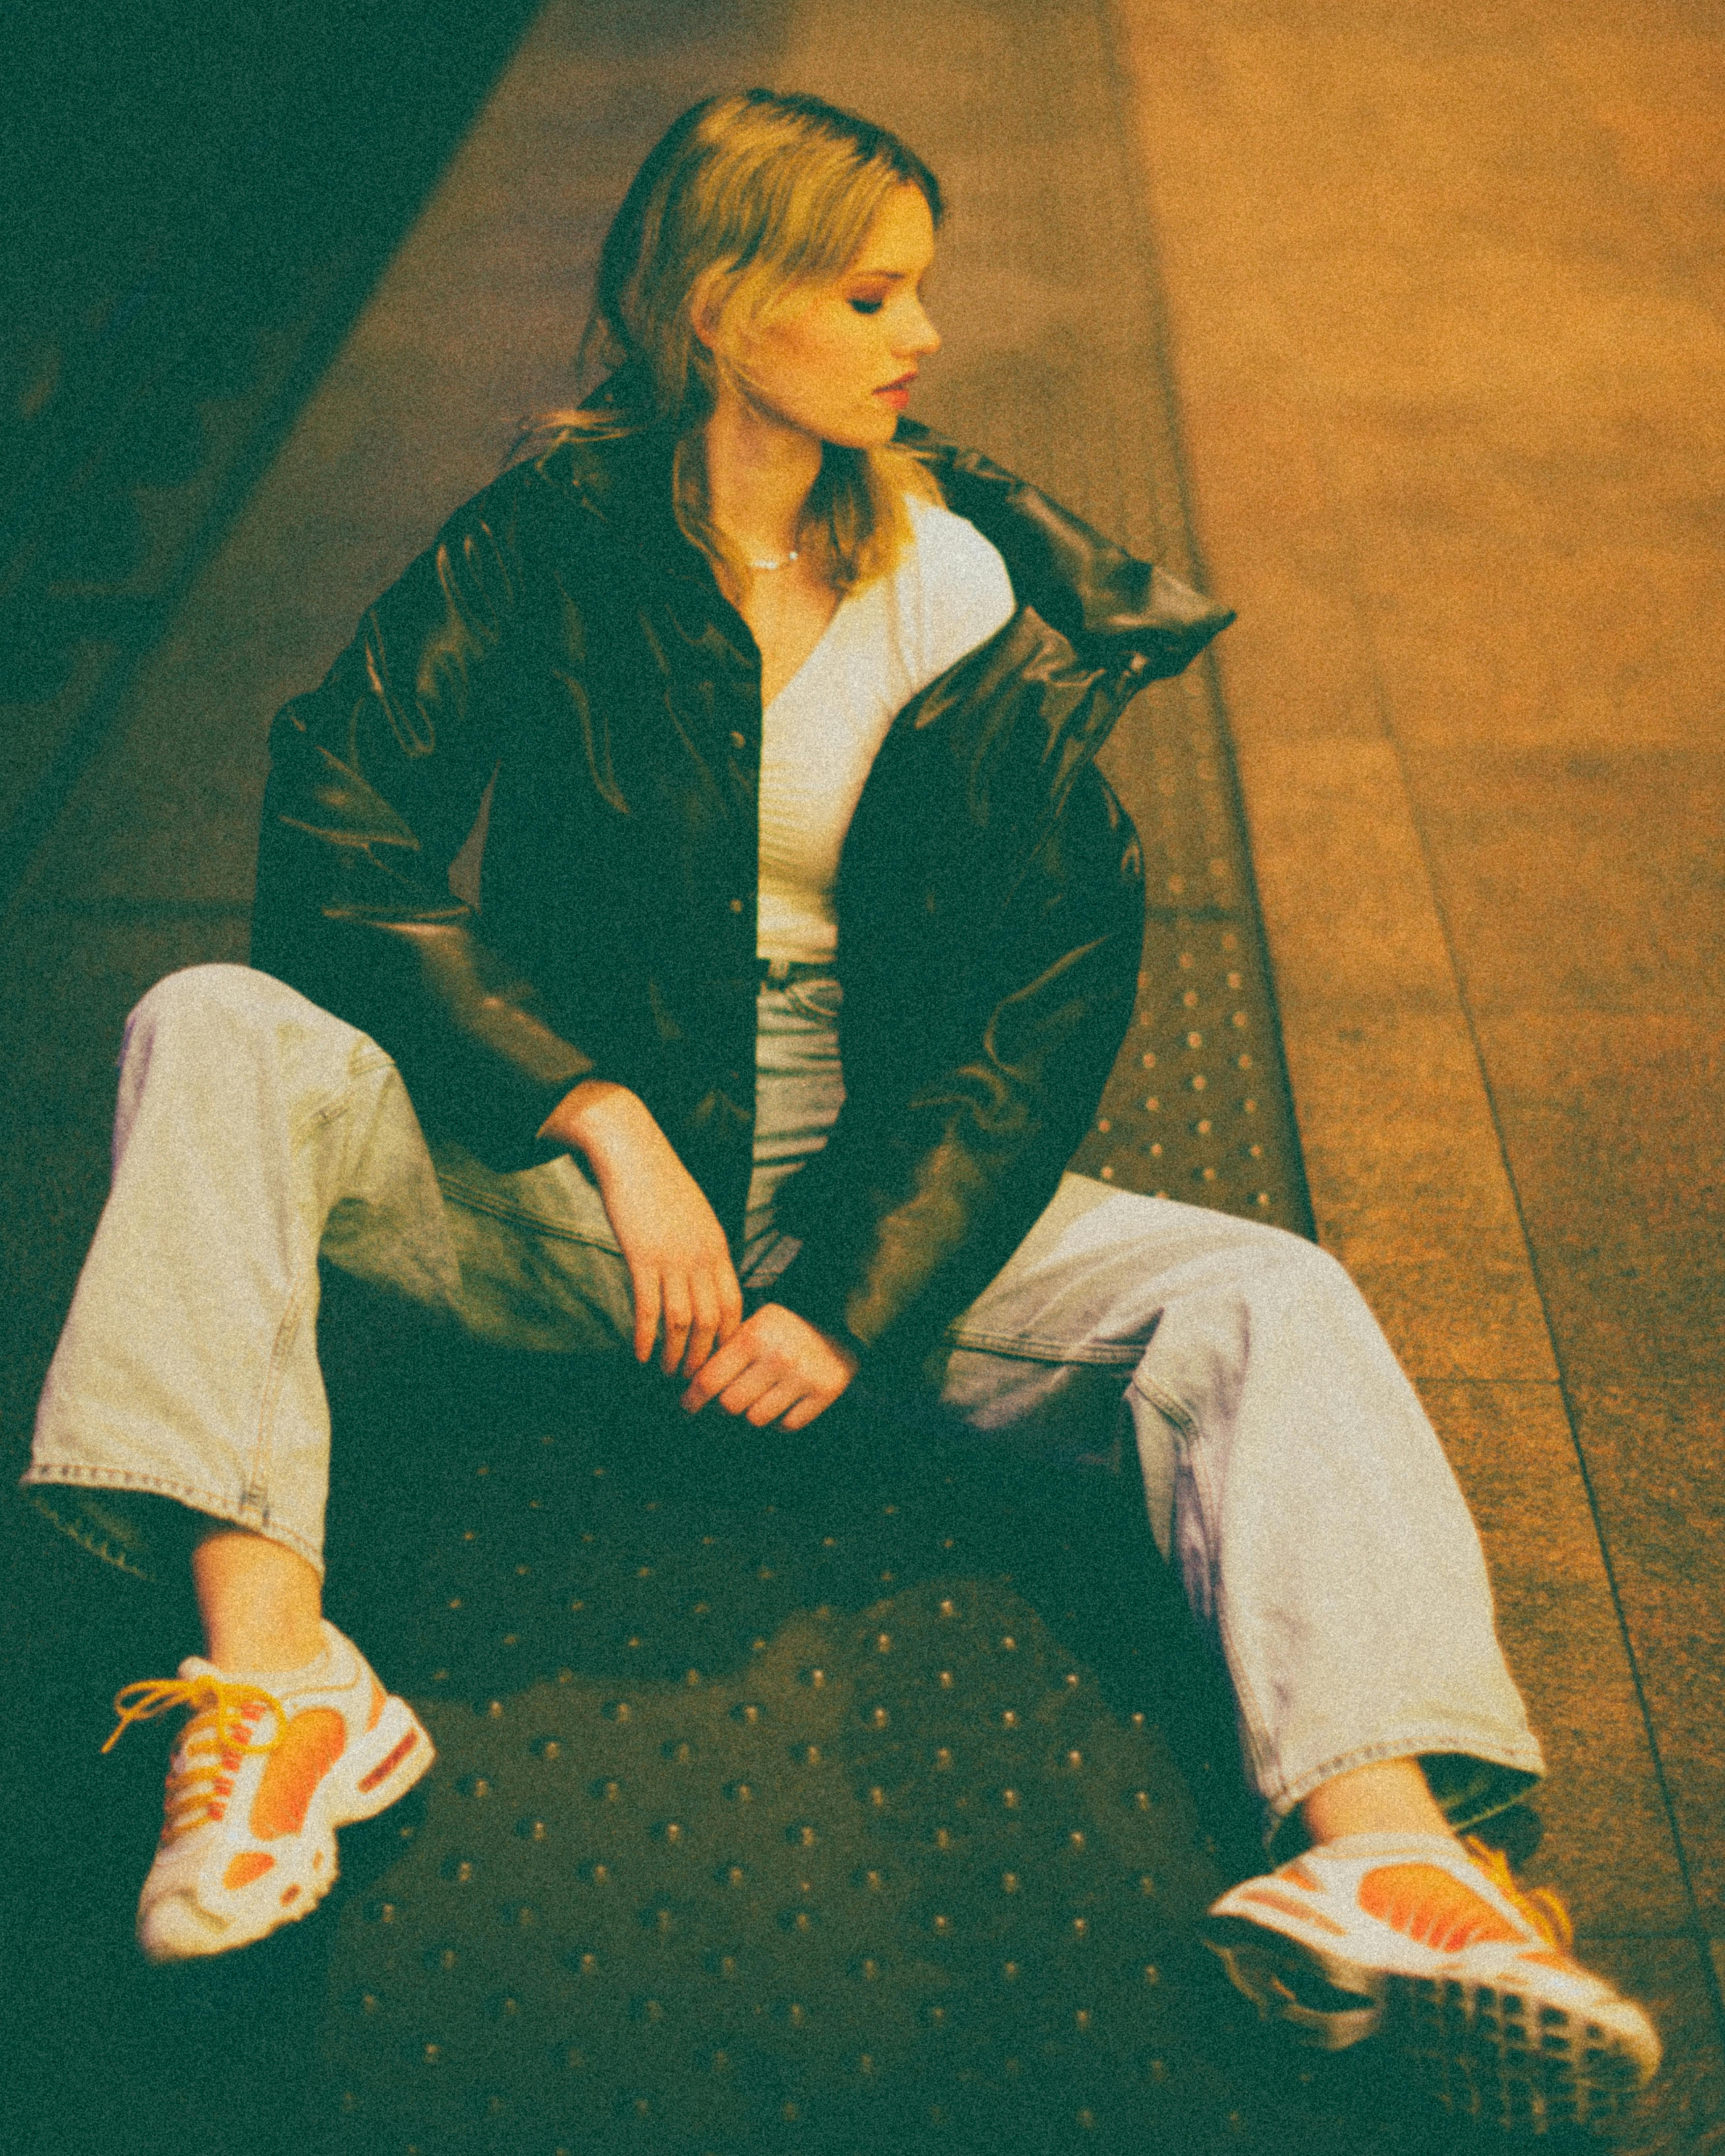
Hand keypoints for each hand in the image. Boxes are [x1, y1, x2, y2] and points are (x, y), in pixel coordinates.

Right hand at [540, 1080, 741, 1374]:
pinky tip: (641, 1354)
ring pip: (682, 1321)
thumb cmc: (660, 1183)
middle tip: (693, 1380)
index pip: (734, 1303)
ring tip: (667, 1374)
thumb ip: (703, 1248)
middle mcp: (701, 1255)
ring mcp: (673, 1257)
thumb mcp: (695, 1215)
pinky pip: (648, 1308)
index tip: (718, 1358)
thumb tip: (704, 1279)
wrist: (631, 1150)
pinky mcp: (642, 1256)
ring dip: (676, 1354)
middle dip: (704, 1356)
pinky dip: (646, 1336)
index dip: (728, 1337)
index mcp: (717, 1245)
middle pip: (711, 1320)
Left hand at [679, 1303, 857, 1430]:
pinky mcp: (824, 1393)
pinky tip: (775, 1407)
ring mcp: (803, 1377)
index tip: (685, 1408)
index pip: (709, 1380)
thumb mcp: (753, 1324)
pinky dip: (776, 1423)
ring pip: (756, 1419)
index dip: (691, 1400)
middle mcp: (778, 1357)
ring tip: (746, 1409)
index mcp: (753, 1336)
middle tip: (713, 1414)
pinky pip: (786, 1426)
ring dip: (747, 1418)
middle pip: (730, 1405)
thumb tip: (689, 1385)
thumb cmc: (784, 1326)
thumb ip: (725, 1350)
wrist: (840, 1321)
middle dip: (717, 1413)